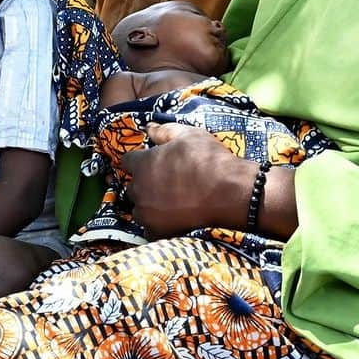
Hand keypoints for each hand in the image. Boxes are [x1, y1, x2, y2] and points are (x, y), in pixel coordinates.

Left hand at [119, 122, 252, 238]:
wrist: (231, 193)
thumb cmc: (209, 160)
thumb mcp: (188, 135)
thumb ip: (163, 131)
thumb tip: (148, 128)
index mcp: (142, 164)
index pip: (127, 161)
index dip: (140, 160)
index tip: (152, 162)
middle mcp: (139, 188)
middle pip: (133, 185)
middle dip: (145, 183)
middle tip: (166, 182)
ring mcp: (147, 212)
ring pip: (139, 208)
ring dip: (149, 204)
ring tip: (171, 201)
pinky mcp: (158, 230)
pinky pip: (150, 227)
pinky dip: (158, 224)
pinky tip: (173, 218)